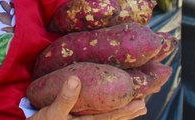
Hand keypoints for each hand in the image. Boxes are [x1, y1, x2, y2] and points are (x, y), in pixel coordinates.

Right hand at [30, 77, 147, 119]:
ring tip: (132, 109)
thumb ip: (64, 99)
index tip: (142, 102)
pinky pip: (93, 119)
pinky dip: (104, 115)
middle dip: (127, 113)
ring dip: (118, 115)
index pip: (109, 117)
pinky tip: (104, 110)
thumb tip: (76, 79)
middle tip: (144, 105)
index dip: (125, 110)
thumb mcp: (50, 113)